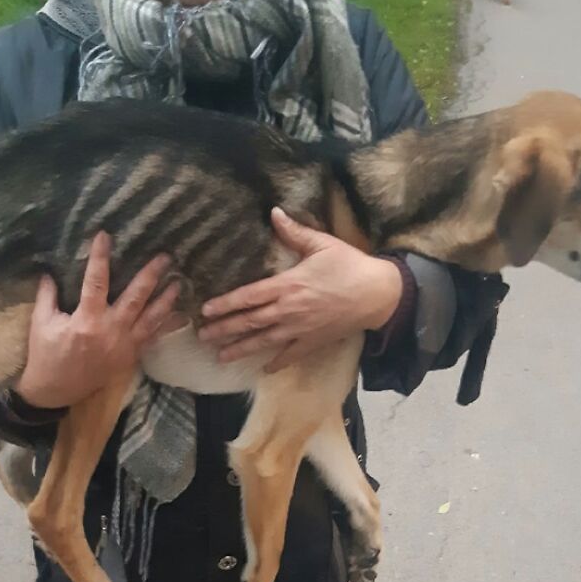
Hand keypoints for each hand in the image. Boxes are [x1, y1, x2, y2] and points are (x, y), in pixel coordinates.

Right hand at [16, 232, 179, 407]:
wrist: (55, 390)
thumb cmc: (45, 355)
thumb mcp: (41, 323)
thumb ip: (47, 296)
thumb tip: (49, 271)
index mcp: (86, 320)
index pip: (96, 281)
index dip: (100, 257)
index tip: (105, 236)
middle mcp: (110, 331)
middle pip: (135, 298)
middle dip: (151, 276)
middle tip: (165, 258)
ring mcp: (123, 346)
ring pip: (150, 320)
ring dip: (166, 301)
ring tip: (179, 283)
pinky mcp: (129, 358)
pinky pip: (152, 339)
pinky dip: (167, 327)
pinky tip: (181, 316)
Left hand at [199, 207, 402, 371]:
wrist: (378, 294)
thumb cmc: (350, 266)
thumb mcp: (322, 244)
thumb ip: (295, 232)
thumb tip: (274, 213)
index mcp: (288, 285)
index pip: (248, 296)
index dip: (226, 304)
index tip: (207, 310)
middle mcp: (289, 310)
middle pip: (249, 321)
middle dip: (224, 329)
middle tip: (202, 336)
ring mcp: (300, 329)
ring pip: (263, 341)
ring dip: (240, 348)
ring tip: (221, 356)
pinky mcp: (313, 341)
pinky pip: (290, 355)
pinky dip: (276, 363)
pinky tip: (263, 368)